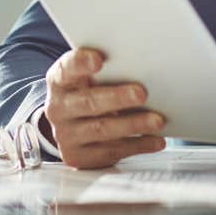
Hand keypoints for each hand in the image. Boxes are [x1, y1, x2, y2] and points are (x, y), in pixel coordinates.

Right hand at [44, 48, 164, 168]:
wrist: (74, 123)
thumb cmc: (92, 88)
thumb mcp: (93, 74)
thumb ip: (111, 66)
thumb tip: (146, 58)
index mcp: (61, 81)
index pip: (67, 68)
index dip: (81, 63)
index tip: (99, 60)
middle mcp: (59, 108)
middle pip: (88, 102)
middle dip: (117, 98)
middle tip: (142, 94)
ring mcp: (66, 135)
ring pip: (101, 129)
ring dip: (133, 125)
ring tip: (157, 121)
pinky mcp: (78, 156)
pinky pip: (111, 151)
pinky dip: (138, 145)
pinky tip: (156, 140)